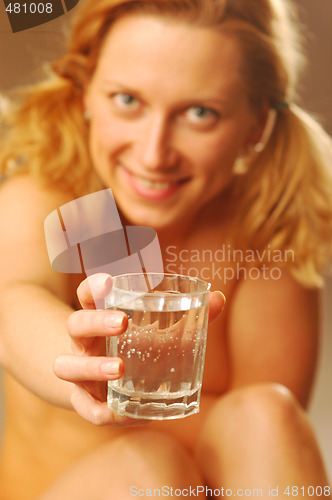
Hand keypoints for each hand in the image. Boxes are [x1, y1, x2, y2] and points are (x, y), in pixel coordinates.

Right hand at [54, 273, 224, 426]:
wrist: (105, 384)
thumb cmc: (136, 350)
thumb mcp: (158, 333)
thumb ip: (189, 317)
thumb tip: (217, 297)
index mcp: (101, 319)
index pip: (88, 296)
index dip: (93, 287)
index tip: (108, 280)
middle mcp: (85, 343)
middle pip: (76, 325)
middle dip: (95, 321)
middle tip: (122, 322)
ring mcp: (80, 372)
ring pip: (67, 366)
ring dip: (92, 367)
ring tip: (120, 369)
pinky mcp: (84, 401)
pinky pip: (85, 408)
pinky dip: (101, 411)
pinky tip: (121, 414)